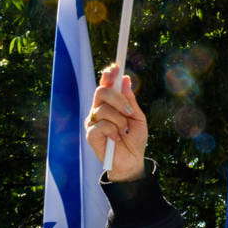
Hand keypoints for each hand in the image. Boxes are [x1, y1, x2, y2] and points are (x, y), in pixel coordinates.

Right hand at [85, 65, 147, 181]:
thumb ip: (131, 100)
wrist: (131, 161)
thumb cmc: (134, 139)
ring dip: (119, 121)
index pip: (105, 85)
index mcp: (110, 104)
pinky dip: (113, 131)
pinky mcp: (90, 134)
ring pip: (104, 109)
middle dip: (118, 99)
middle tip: (129, 112)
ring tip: (123, 132)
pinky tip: (115, 138)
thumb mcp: (137, 117)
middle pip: (101, 91)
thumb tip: (126, 79)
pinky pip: (101, 124)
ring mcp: (93, 121)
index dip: (109, 75)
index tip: (116, 67)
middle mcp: (99, 110)